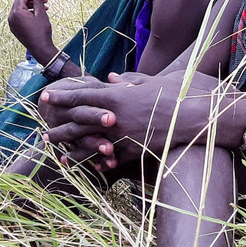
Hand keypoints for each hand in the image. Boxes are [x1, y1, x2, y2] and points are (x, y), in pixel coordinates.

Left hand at [8, 0, 54, 58]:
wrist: (40, 49)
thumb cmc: (41, 32)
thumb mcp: (41, 14)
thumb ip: (39, 0)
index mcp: (17, 13)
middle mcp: (11, 17)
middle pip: (20, 1)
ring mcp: (12, 23)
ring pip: (21, 8)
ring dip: (32, 4)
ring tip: (45, 5)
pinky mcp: (15, 27)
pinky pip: (20, 15)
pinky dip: (29, 12)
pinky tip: (39, 13)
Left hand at [40, 71, 221, 168]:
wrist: (201, 117)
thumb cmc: (182, 93)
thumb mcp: (156, 80)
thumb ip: (131, 80)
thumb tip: (113, 77)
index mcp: (119, 96)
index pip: (83, 94)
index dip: (63, 96)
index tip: (47, 97)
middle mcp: (117, 117)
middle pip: (80, 123)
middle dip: (60, 128)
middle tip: (44, 133)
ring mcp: (125, 136)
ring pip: (92, 145)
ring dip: (74, 152)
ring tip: (61, 158)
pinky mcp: (136, 151)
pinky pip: (114, 159)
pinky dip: (103, 163)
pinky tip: (94, 169)